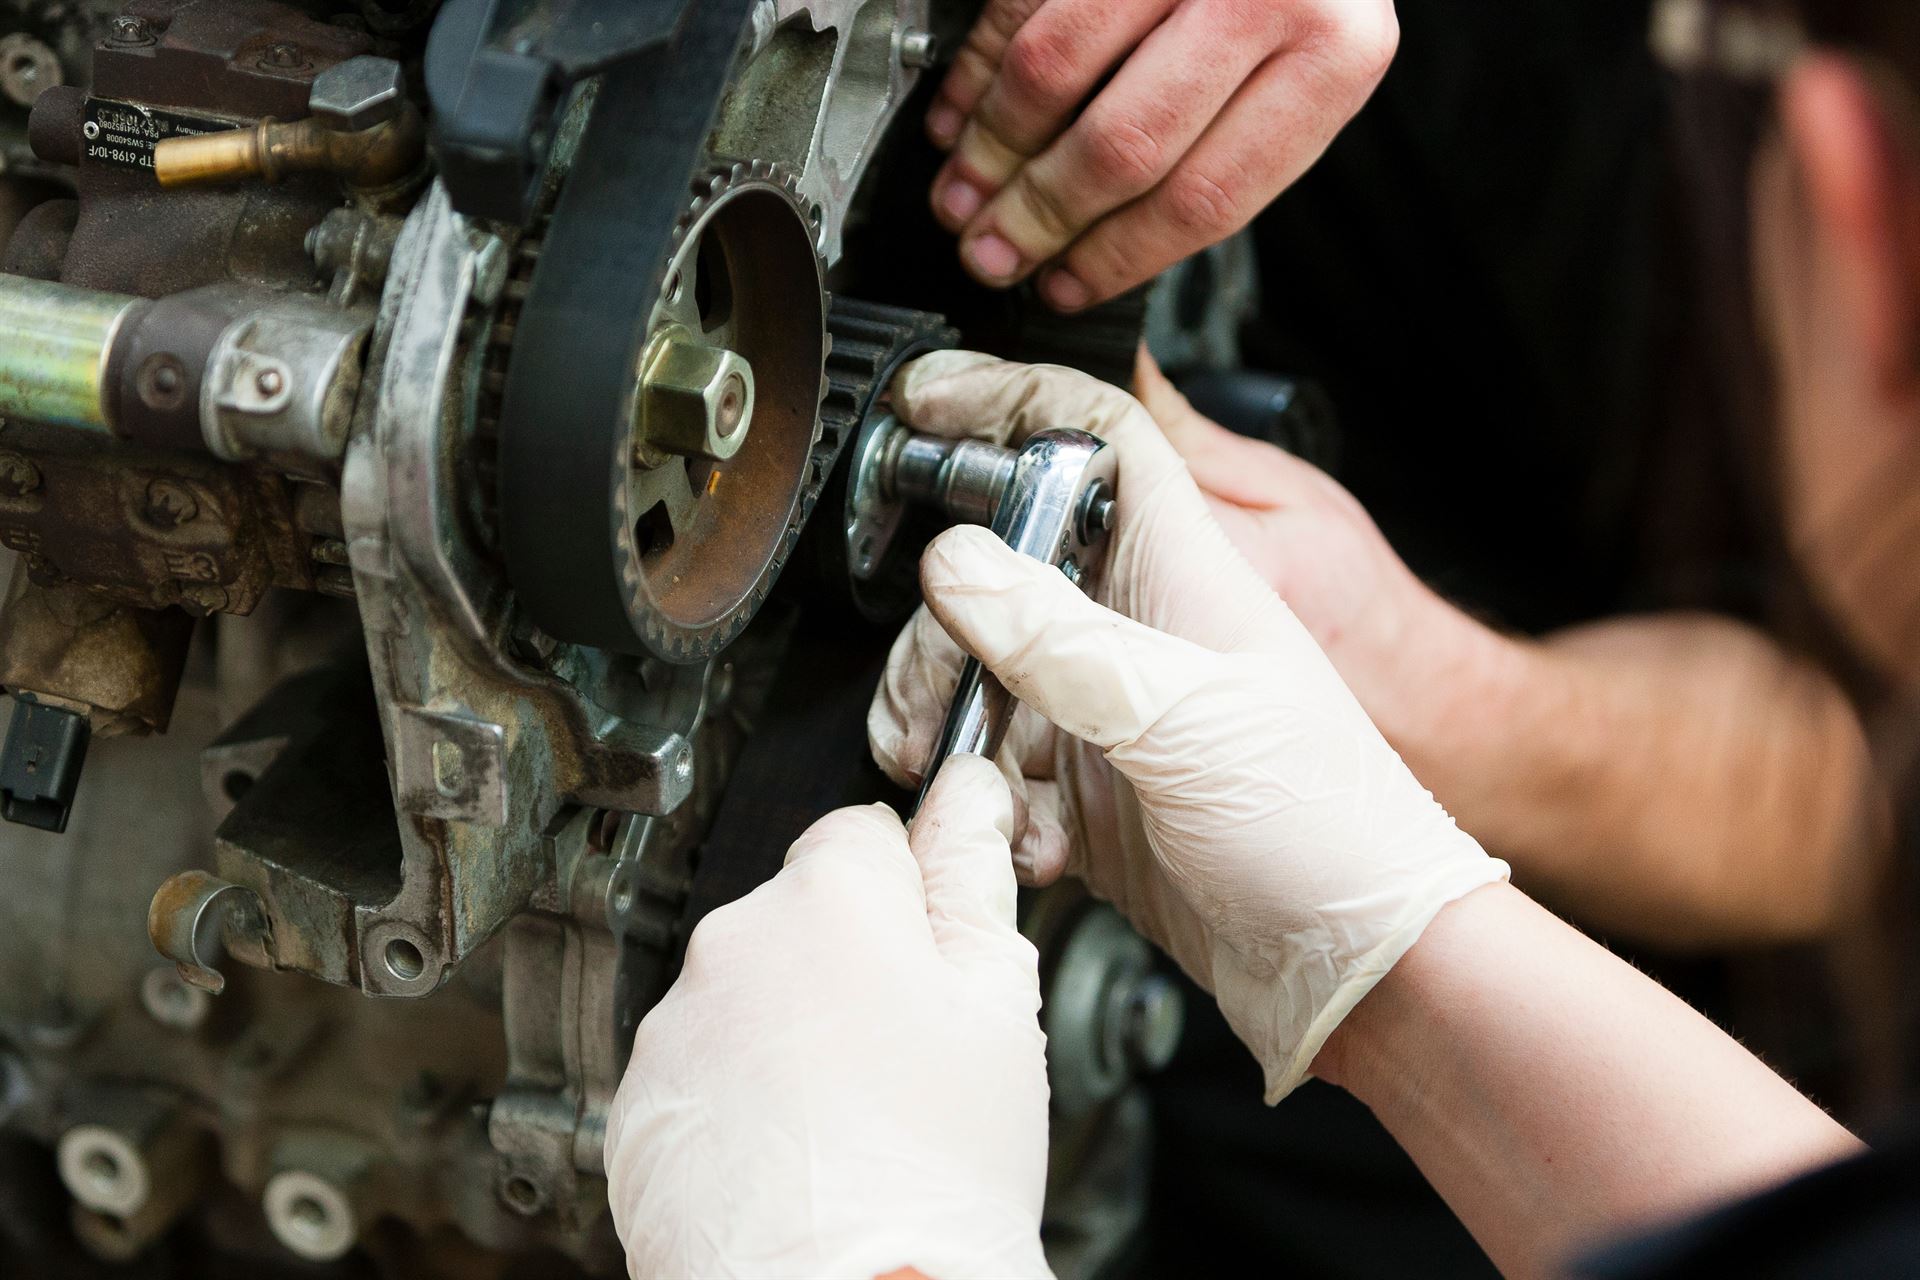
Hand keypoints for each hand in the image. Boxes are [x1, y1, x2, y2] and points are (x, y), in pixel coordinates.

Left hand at [603, 757, 1052, 1279]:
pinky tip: (793, 1151)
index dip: (909, 894)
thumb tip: (967, 798)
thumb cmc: (933, 1169)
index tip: (930, 952)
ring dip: (786, 1032)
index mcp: (829, 895)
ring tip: (849, 1119)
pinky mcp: (638, 1101)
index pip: (864, 834)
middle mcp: (733, 941)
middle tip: (902, 1055)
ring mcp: (676, 1024)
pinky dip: (736, 1097)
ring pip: (746, 996)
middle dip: (846, 965)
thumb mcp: (996, 1003)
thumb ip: (971, 877)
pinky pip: (698, 1070)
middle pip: (800, 917)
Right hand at [868, 351, 1506, 1100]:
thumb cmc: (1330, 828)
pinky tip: (1035, 846)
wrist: (1362, 967)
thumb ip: (1062, 639)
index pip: (1093, 438)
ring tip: (977, 795)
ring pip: (982, 678)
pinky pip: (997, 772)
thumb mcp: (1187, 719)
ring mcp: (1110, 711)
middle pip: (997, 572)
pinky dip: (991, 810)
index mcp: (1184, 572)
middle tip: (938, 703)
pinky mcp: (1090, 792)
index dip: (1011, 400)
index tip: (925, 402)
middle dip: (944, 638)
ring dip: (957, 738)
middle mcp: (1139, 629)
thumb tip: (956, 564)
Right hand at [924, 0, 1397, 309]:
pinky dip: (975, 72)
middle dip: (1040, 219)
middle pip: (1122, 147)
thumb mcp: (1304, 71)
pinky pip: (1019, 6)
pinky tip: (958, 119)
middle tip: (992, 255)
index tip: (1063, 286)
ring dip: (991, 151)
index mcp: (1331, 60)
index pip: (1205, 198)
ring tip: (961, 199)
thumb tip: (1095, 242)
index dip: (1116, 258)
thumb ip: (1225, 145)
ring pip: (1053, 73)